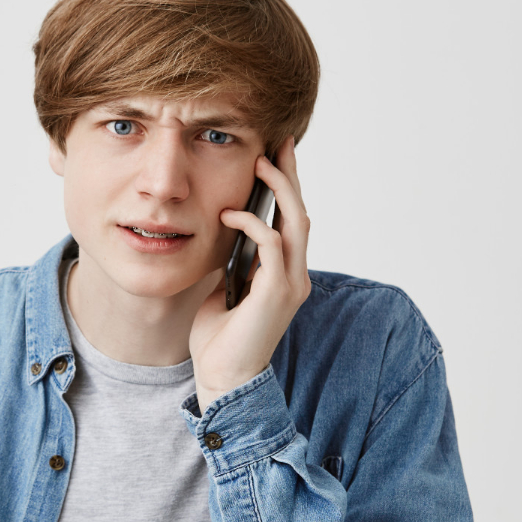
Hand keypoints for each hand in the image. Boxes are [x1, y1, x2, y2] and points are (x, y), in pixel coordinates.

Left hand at [190, 136, 311, 409]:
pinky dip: (253, 224)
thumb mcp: (223, 289)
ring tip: (262, 164)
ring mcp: (290, 285)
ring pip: (297, 223)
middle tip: (279, 143)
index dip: (287, 188)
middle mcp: (295, 277)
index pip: (292, 222)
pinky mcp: (277, 294)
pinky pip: (272, 245)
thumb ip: (232, 262)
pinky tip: (230, 214)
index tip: (276, 155)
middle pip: (302, 214)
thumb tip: (222, 233)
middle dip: (291, 177)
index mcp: (285, 275)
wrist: (223, 378)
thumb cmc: (219, 340)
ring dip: (280, 190)